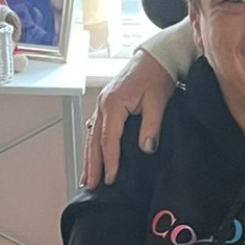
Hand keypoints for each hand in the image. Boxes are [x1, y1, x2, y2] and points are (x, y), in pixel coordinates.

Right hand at [83, 50, 173, 188]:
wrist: (154, 58)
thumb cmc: (156, 75)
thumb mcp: (158, 101)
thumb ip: (152, 126)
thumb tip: (146, 148)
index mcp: (113, 104)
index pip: (109, 139)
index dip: (110, 161)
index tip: (111, 179)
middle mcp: (103, 105)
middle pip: (94, 141)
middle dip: (92, 165)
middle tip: (90, 186)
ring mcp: (102, 105)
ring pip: (92, 137)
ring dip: (89, 158)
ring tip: (86, 178)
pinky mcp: (106, 105)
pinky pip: (96, 129)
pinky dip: (93, 145)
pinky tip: (91, 157)